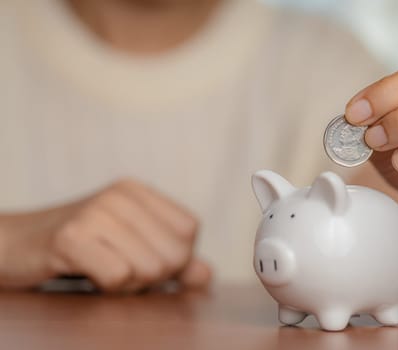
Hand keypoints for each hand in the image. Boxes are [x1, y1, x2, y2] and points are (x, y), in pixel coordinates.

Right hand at [0, 179, 210, 291]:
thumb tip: (206, 275)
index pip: (189, 230)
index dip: (174, 255)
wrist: (14, 245)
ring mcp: (95, 212)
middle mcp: (120, 195)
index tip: (141, 255)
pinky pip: (117, 276)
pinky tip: (85, 271)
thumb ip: (173, 261)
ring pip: (149, 269)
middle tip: (117, 265)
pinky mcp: (70, 237)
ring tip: (100, 267)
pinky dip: (106, 286)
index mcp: (138, 191)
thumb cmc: (81, 247)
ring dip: (127, 283)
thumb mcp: (132, 246)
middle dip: (151, 275)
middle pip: (174, 254)